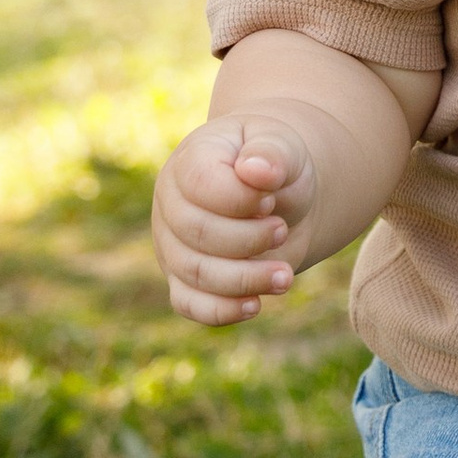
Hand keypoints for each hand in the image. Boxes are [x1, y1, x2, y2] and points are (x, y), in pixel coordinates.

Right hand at [152, 116, 316, 326]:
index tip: (272, 199)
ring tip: (286, 276)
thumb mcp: (283, 146)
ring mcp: (172, 244)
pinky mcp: (183, 280)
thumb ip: (272, 153)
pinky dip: (222, 311)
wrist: (280, 197)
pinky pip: (190, 304)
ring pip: (196, 273)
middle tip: (283, 231)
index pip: (201, 184)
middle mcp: (171, 204)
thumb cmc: (276, 166)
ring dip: (246, 280)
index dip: (242, 199)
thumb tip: (256, 171)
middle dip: (249, 240)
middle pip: (198, 233)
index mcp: (190, 161)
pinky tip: (256, 306)